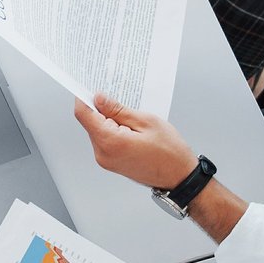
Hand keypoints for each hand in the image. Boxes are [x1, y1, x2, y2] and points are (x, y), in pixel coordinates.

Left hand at [71, 92, 197, 188]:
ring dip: (108, 119)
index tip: (89, 86)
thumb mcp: (145, 121)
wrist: (179, 177)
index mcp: (110, 142)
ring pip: (97, 131)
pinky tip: (128, 126)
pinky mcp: (111, 163)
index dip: (83, 97)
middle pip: (90, 123)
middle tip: (116, 96)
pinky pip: (105, 140)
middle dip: (99, 108)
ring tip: (129, 115)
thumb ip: (118, 109)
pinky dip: (112, 130)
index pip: (84, 114)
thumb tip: (98, 98)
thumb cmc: (169, 152)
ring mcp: (106, 160)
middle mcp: (103, 154)